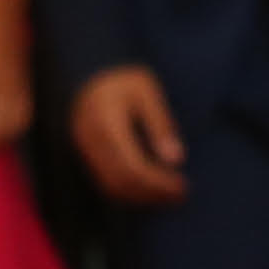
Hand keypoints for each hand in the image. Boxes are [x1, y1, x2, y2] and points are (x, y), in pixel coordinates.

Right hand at [68, 64, 188, 207]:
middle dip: (153, 193)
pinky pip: (105, 182)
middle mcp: (91, 140)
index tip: (183, 186)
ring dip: (142, 196)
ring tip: (168, 194)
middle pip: (122, 181)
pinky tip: (149, 188)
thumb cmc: (122, 79)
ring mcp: (85, 149)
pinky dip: (129, 191)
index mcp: (107, 123)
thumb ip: (161, 124)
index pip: (133, 166)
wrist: (89, 72)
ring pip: (112, 186)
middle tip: (180, 194)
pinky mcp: (85, 154)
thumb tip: (176, 160)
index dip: (159, 182)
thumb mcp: (147, 91)